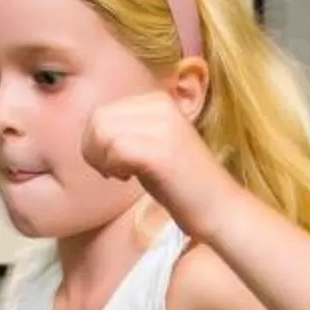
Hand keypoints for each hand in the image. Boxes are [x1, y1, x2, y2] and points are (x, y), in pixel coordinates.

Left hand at [83, 92, 231, 229]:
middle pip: (97, 119)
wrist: (219, 209)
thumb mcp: (152, 146)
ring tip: (120, 175)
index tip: (113, 164)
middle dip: (93, 150)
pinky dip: (113, 167)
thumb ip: (126, 132)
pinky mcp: (162, 151)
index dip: (95, 141)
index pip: (102, 111)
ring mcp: (163, 127)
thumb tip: (90, 131)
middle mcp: (161, 106)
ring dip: (101, 160)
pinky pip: (116, 150)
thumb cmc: (181, 185)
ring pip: (102, 132)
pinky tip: (128, 179)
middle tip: (111, 172)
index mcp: (158, 100)